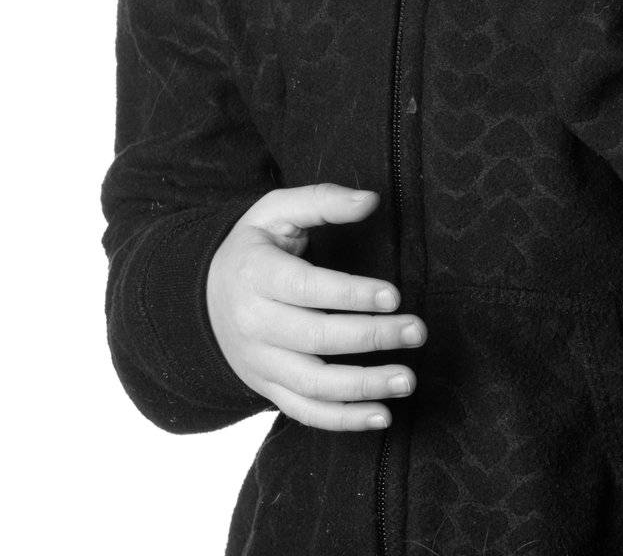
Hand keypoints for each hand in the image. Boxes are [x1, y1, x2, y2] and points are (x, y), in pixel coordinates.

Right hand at [205, 183, 425, 431]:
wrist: (204, 296)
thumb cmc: (254, 247)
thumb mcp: (276, 210)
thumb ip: (322, 200)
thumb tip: (370, 199)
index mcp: (256, 275)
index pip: (306, 288)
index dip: (351, 294)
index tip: (394, 295)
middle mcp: (254, 324)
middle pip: (316, 338)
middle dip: (371, 336)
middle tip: (418, 330)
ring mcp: (259, 363)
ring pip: (313, 384)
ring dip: (364, 386)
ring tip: (407, 379)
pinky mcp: (267, 388)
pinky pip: (305, 412)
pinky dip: (343, 421)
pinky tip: (382, 416)